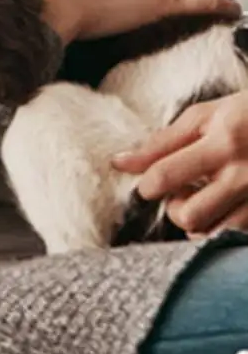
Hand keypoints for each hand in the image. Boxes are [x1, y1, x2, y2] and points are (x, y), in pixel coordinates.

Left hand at [112, 91, 247, 235]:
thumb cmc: (244, 114)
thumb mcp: (202, 117)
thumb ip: (160, 143)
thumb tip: (119, 163)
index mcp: (222, 143)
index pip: (167, 174)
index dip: (146, 185)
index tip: (148, 184)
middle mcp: (245, 175)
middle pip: (190, 216)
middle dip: (174, 209)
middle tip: (179, 193)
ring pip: (215, 235)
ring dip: (200, 223)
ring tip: (202, 202)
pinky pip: (237, 239)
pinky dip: (220, 232)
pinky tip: (220, 212)